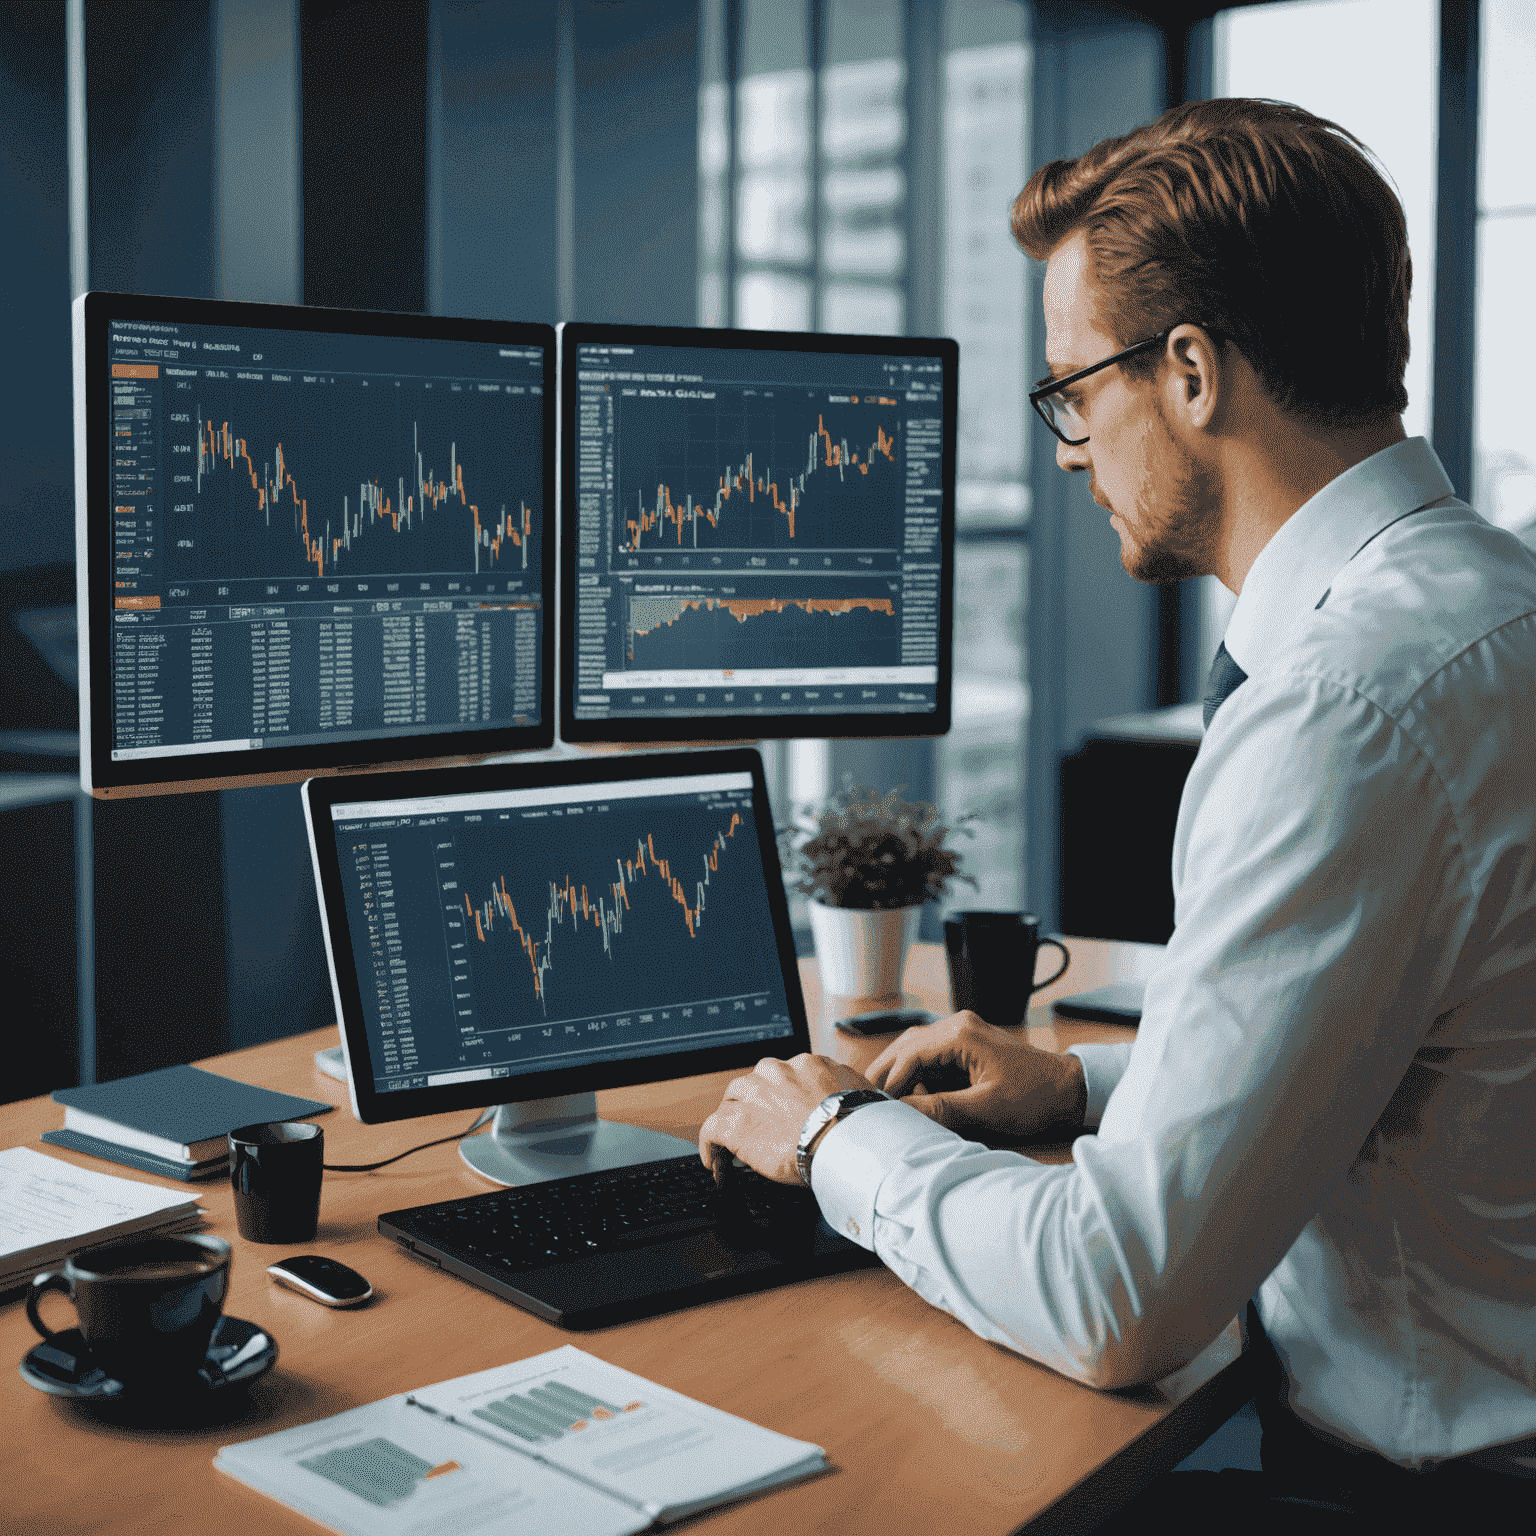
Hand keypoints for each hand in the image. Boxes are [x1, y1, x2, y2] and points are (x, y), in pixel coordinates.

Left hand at [699, 1054, 873, 1185]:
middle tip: (756, 1128)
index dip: (777, 1096)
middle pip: (752, 1084)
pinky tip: (714, 1160)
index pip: (782, 1075)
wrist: (845, 1142)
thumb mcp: (858, 1092)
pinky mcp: (736, 1122)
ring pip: (730, 1102)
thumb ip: (844, 1088)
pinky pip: (711, 1129)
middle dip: (751, 1105)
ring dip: (731, 1121)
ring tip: (732, 1144)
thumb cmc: (857, 1125)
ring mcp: (753, 1095)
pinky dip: (710, 1145)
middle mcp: (776, 1073)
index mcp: (805, 1065)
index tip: (780, 1112)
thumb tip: (849, 1094)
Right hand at [864, 1012, 1085, 1140]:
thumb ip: (941, 1108)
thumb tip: (903, 1113)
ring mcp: (965, 1032)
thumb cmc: (1034, 1097)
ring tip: (887, 1100)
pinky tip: (913, 1094)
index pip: (910, 1053)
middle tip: (867, 1098)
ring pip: (917, 1048)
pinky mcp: (969, 1045)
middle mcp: (959, 1025)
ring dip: (902, 1072)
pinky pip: (933, 1055)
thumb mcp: (986, 1108)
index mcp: (962, 1033)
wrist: (1069, 1089)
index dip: (891, 1081)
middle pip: (907, 1044)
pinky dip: (919, 1073)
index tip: (877, 1105)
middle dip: (887, 1072)